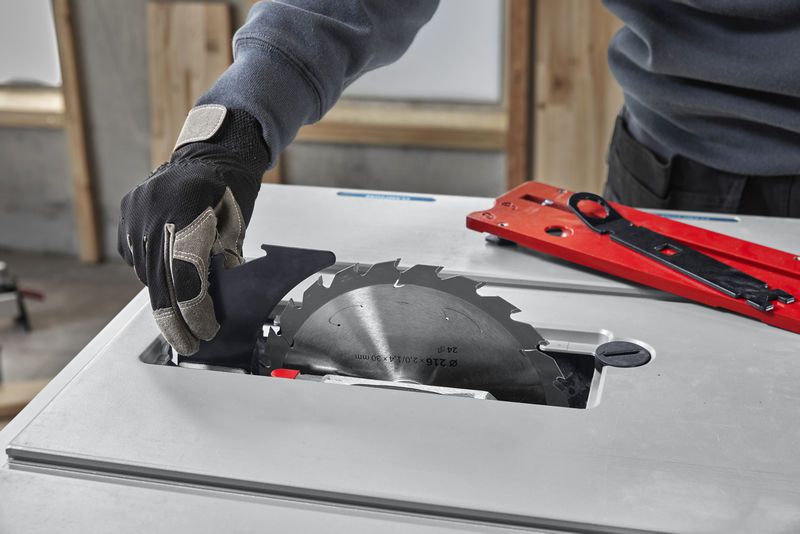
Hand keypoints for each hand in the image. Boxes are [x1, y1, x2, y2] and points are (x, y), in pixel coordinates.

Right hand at [118, 106, 268, 354]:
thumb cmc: (232, 193)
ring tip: (187, 311)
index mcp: (190, 210)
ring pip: (147, 273)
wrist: (211, 153)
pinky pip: (137, 257)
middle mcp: (156, 210)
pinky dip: (155, 272)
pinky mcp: (127, 214)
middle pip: (160, 281)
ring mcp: (137, 211)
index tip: (205, 332)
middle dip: (176, 320)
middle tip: (188, 344)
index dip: (195, 311)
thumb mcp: (237, 229)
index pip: (186, 276)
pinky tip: (172, 273)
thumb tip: (209, 305)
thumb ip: (222, 263)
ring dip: (166, 296)